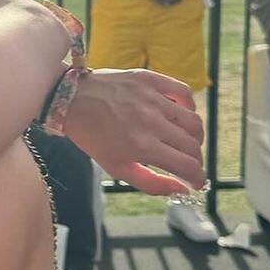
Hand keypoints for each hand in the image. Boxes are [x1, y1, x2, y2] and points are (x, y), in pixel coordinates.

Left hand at [54, 68, 203, 194]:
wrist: (70, 101)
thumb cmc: (93, 138)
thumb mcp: (117, 168)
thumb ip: (152, 183)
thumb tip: (182, 189)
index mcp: (143, 147)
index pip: (188, 166)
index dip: (198, 178)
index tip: (197, 181)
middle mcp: (152, 122)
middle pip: (194, 145)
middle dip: (195, 160)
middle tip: (187, 163)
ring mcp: (152, 98)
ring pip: (193, 121)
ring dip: (194, 137)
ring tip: (184, 141)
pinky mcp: (150, 79)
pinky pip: (184, 92)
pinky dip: (188, 106)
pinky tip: (179, 114)